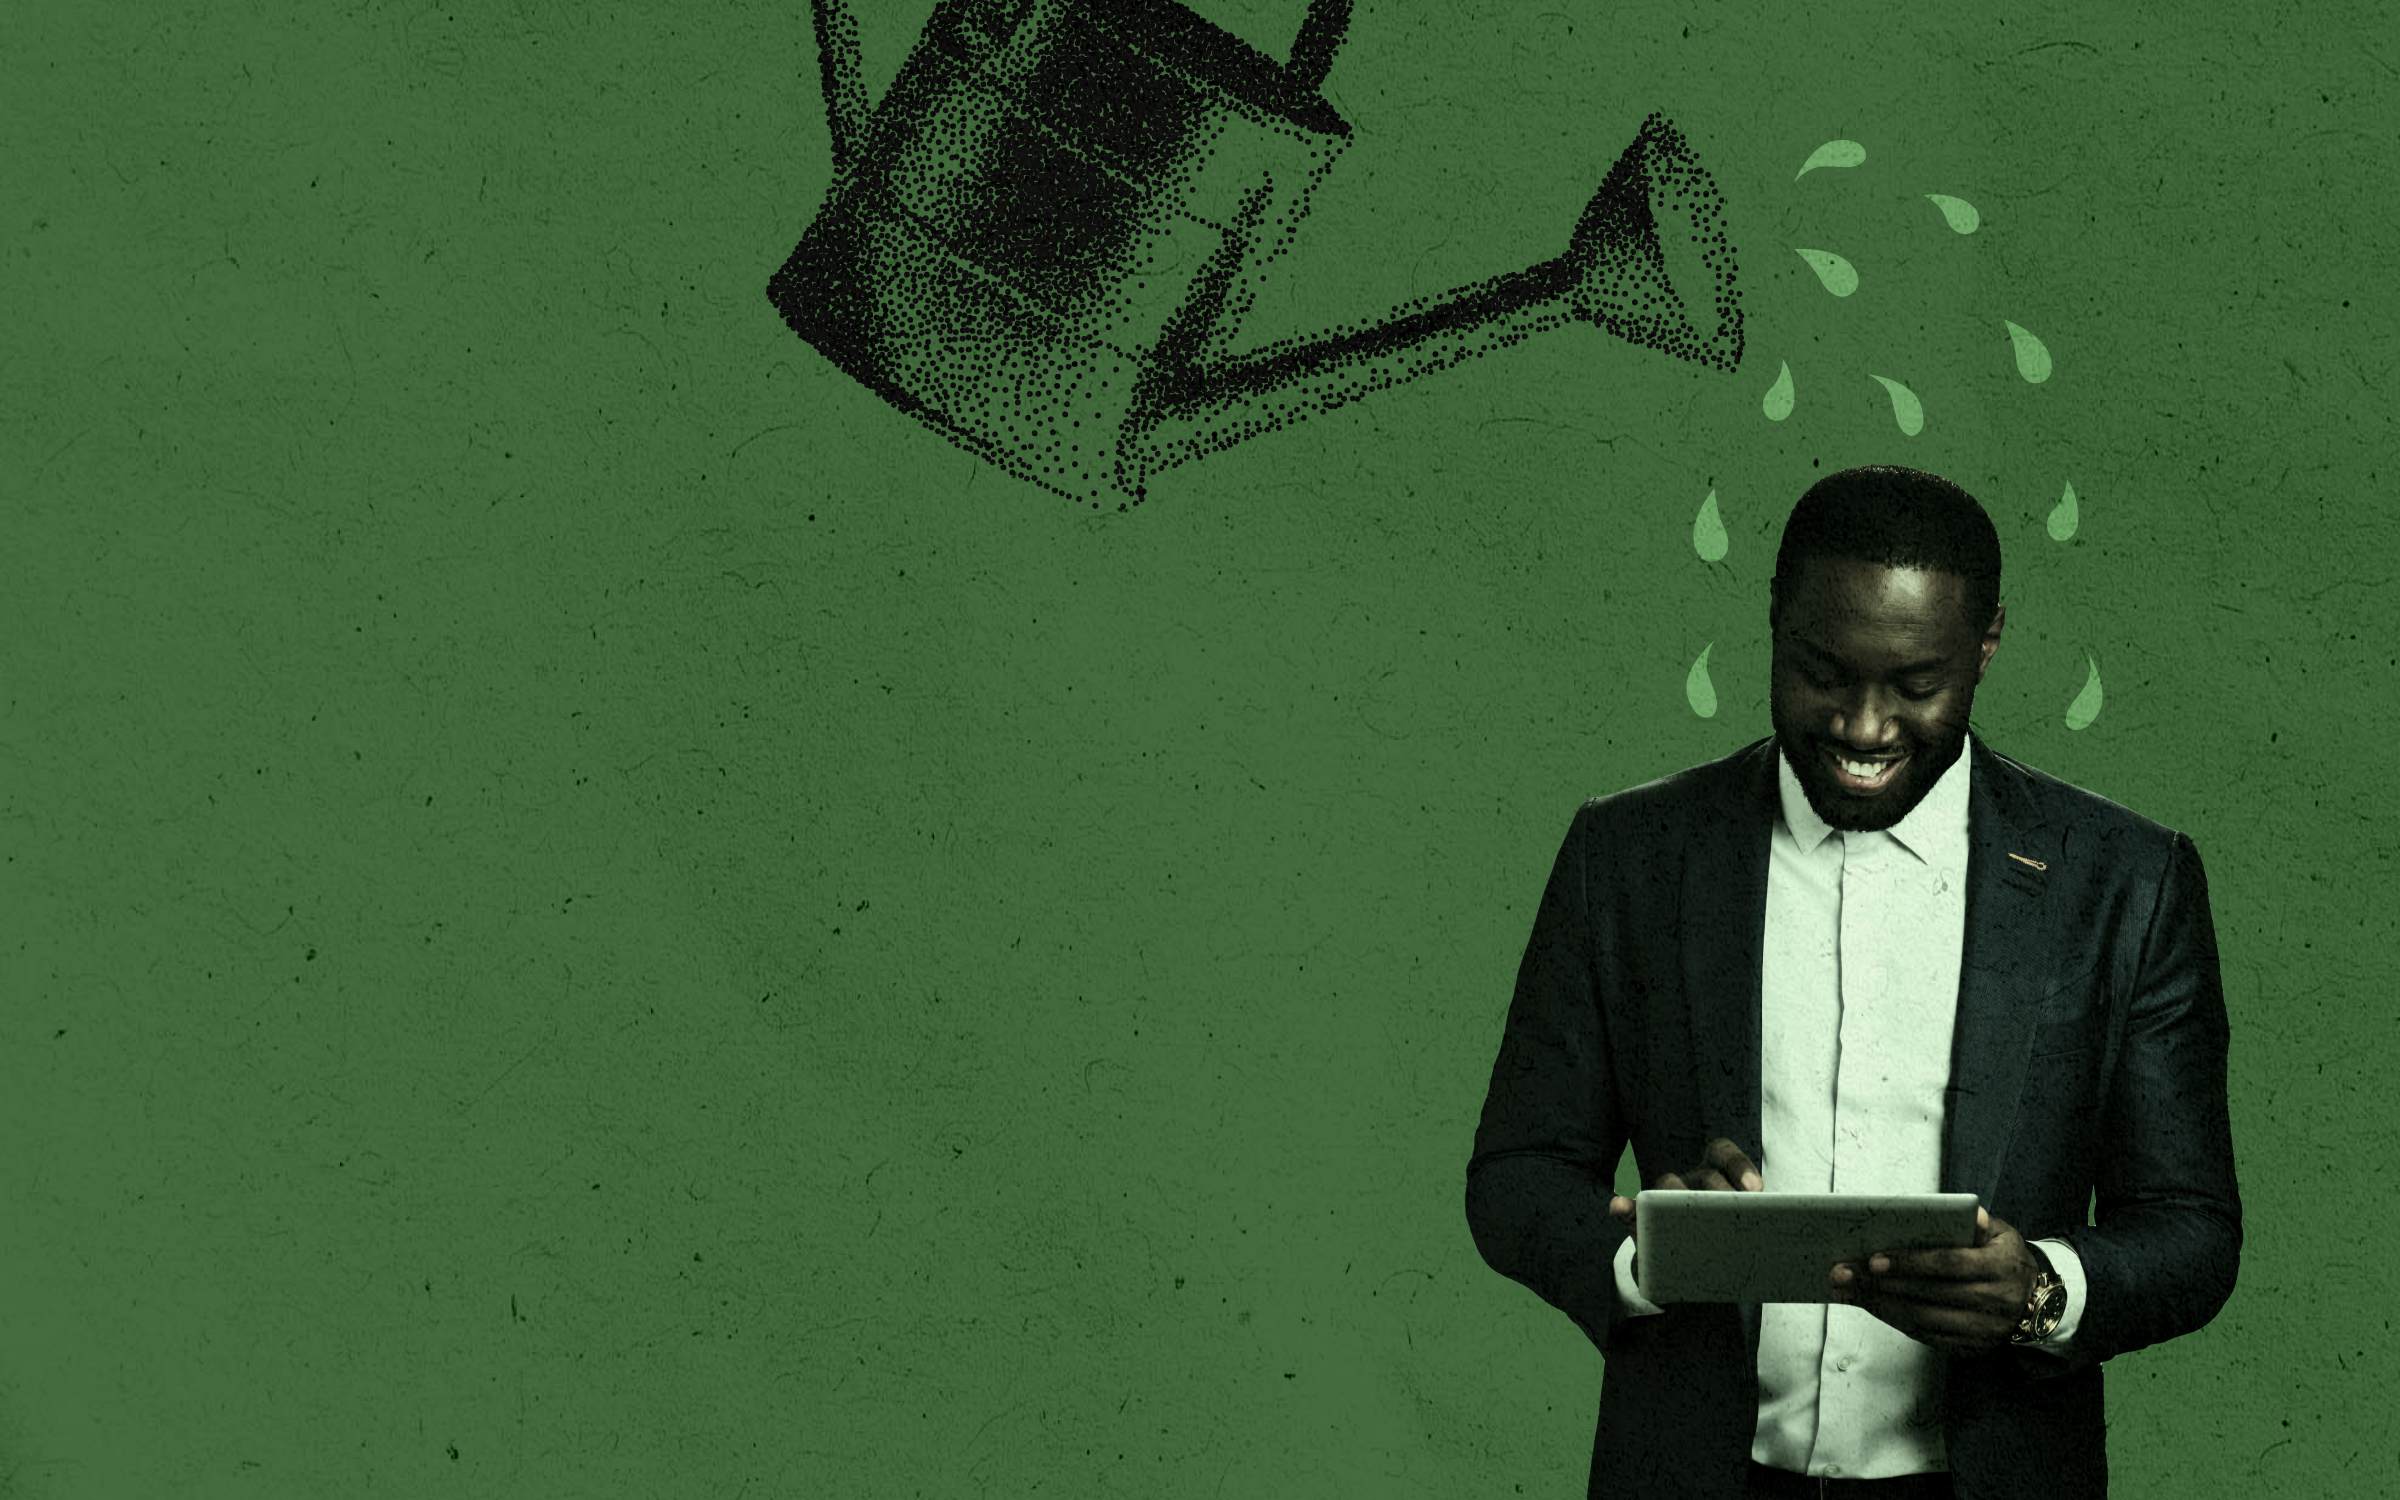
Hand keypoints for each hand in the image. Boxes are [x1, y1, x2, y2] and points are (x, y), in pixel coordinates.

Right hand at [1608, 1138, 1762, 1276]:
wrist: (1692, 1270)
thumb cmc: (1725, 1245)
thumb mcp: (1739, 1233)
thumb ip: (1754, 1224)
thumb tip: (1771, 1212)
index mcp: (1716, 1180)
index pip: (1725, 1156)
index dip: (1740, 1166)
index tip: (1755, 1190)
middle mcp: (1691, 1183)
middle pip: (1706, 1176)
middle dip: (1718, 1191)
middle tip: (1731, 1211)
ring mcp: (1664, 1198)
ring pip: (1668, 1186)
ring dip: (1671, 1194)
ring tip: (1677, 1211)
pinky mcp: (1639, 1216)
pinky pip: (1629, 1207)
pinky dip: (1624, 1206)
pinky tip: (1620, 1207)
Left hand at [1828, 1206, 2041, 1353]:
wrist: (2038, 1302)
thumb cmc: (2005, 1258)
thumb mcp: (2002, 1234)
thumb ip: (1979, 1223)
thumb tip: (1967, 1213)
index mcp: (2000, 1267)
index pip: (1949, 1264)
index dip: (1910, 1263)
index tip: (1873, 1259)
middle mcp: (1994, 1302)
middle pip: (1928, 1295)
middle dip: (1880, 1284)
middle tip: (1843, 1273)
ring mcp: (1983, 1330)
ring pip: (1923, 1320)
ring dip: (1880, 1305)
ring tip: (1848, 1291)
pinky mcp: (1971, 1347)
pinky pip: (1927, 1336)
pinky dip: (1896, 1321)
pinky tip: (1872, 1306)